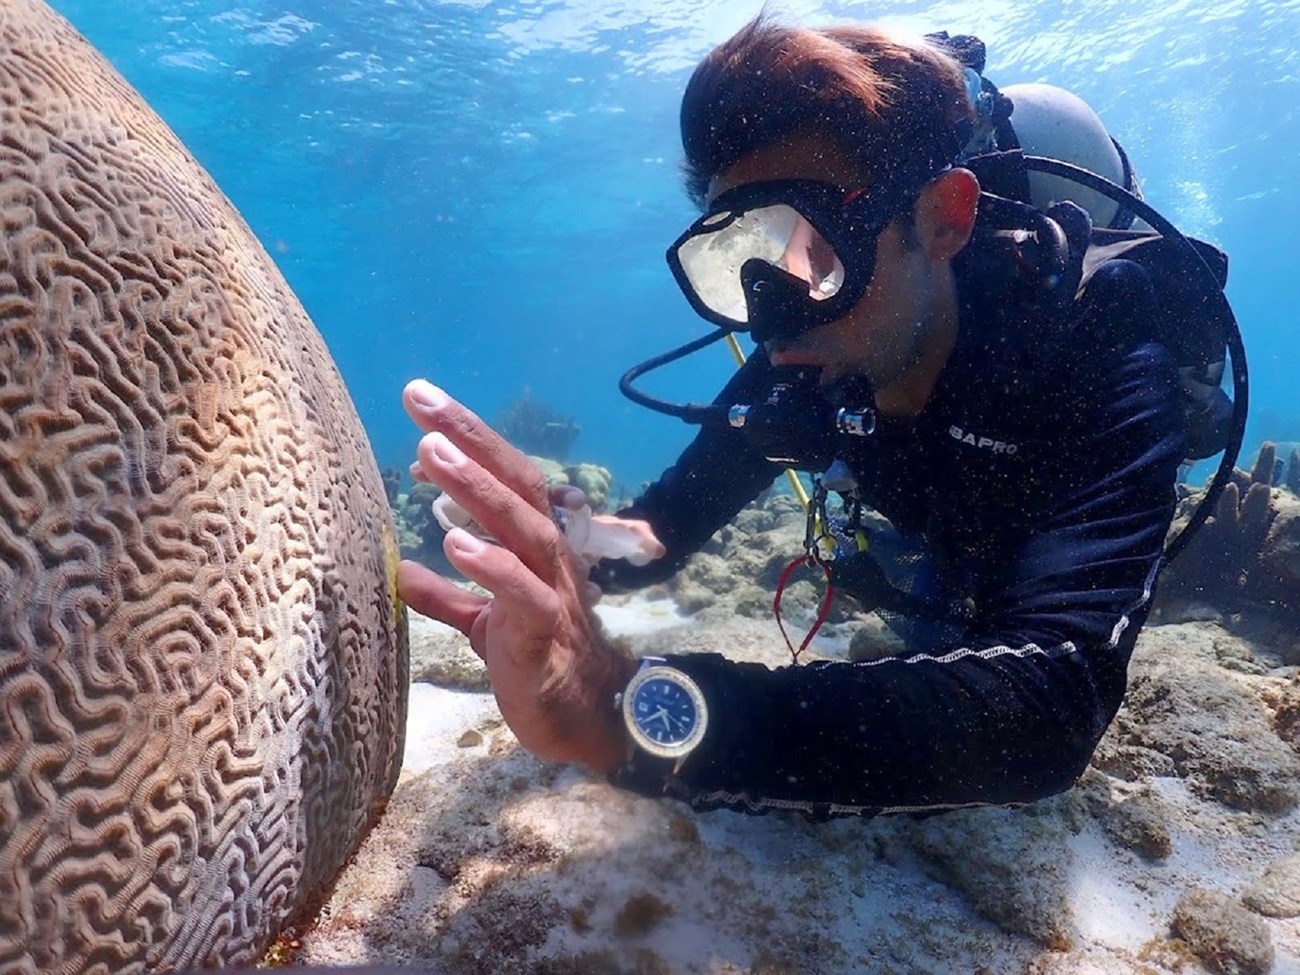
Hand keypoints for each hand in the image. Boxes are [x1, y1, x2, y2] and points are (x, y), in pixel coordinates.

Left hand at [396, 380, 635, 772]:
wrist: (590, 720)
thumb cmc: (539, 662)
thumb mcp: (484, 624)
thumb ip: (448, 595)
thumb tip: (403, 571)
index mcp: (533, 547)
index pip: (504, 477)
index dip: (467, 437)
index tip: (421, 400)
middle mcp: (547, 556)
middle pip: (515, 482)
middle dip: (469, 436)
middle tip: (420, 397)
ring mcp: (551, 591)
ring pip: (521, 527)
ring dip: (477, 487)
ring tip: (432, 452)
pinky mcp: (545, 634)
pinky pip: (525, 594)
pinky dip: (493, 566)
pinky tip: (456, 543)